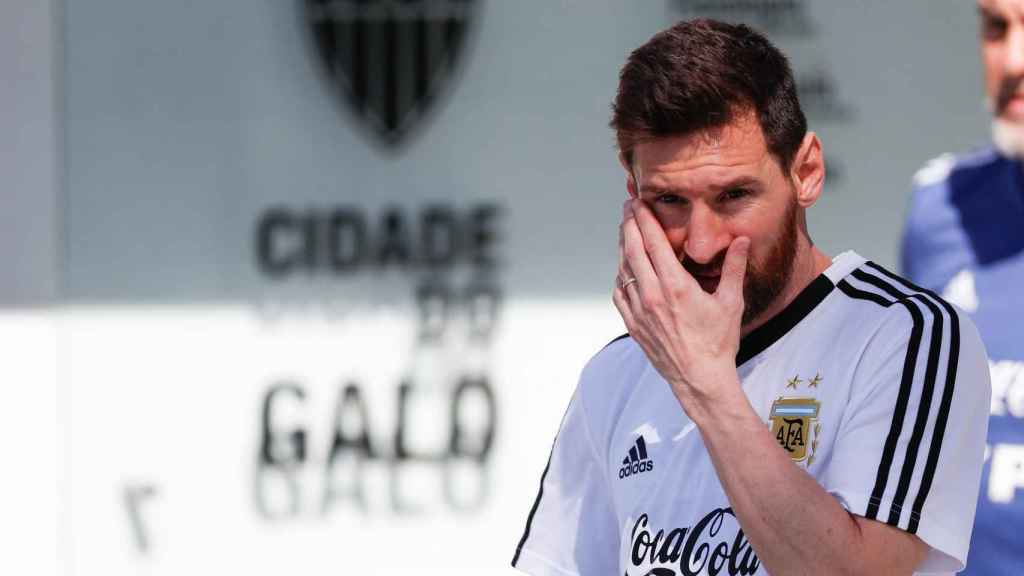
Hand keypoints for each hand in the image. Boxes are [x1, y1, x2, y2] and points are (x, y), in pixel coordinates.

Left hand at [612, 199, 749, 410]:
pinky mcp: (633, 324)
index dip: (644, 219)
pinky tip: (625, 267)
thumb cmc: (717, 343)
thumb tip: (741, 240)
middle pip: (632, 250)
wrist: (699, 379)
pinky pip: (620, 293)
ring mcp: (640, 311)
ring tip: (627, 231)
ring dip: (623, 247)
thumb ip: (734, 267)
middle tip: (628, 207)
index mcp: (676, 287)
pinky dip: (621, 275)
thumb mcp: (731, 302)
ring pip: (623, 270)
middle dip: (629, 225)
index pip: (653, 243)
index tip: (638, 203)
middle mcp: (653, 296)